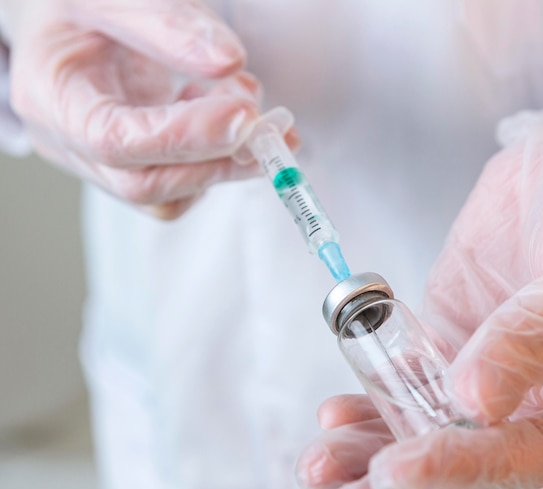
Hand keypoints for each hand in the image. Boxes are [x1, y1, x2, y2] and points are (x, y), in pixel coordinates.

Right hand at [3, 0, 295, 218]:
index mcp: (52, 98)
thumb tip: (229, 62)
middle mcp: (72, 145)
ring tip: (248, 105)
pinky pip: (183, 188)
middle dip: (218, 160)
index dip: (184, 136)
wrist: (67, 17)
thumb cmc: (78, 4)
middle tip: (272, 129)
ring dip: (225, 162)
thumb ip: (168, 23)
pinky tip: (225, 112)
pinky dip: (217, 159)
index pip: (115, 141)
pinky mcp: (137, 168)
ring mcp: (104, 165)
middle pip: (148, 183)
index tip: (242, 116)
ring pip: (172, 196)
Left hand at [297, 59, 542, 488]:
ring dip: (369, 454)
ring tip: (318, 469)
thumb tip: (475, 403)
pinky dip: (368, 401)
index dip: (458, 471)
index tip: (396, 476)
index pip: (521, 458)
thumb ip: (537, 338)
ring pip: (423, 429)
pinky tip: (334, 416)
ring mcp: (481, 374)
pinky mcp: (445, 342)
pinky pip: (402, 383)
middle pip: (463, 465)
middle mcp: (532, 404)